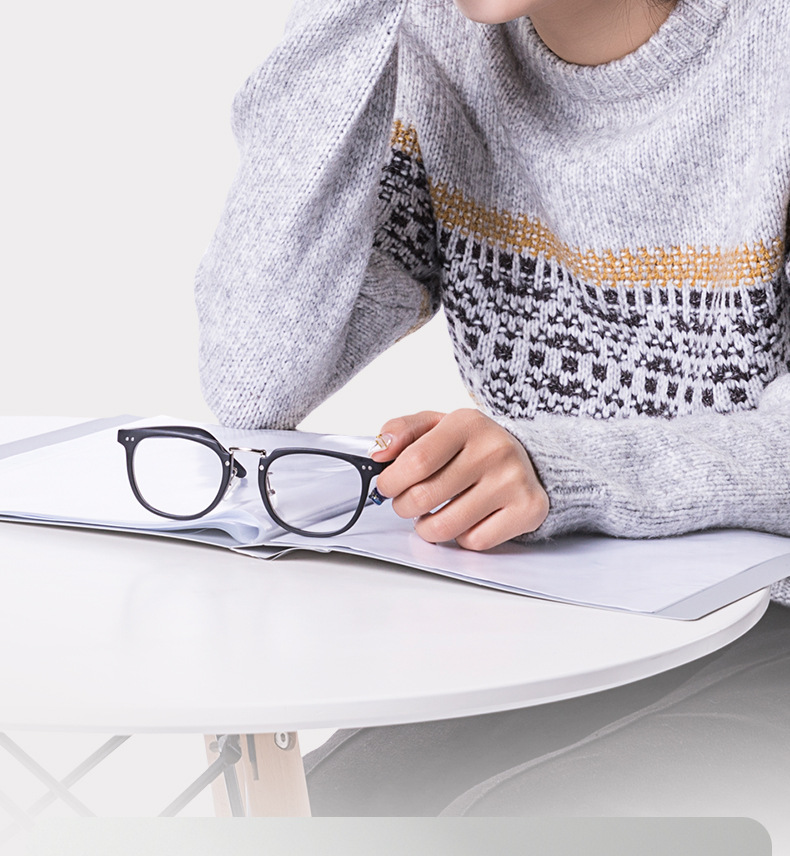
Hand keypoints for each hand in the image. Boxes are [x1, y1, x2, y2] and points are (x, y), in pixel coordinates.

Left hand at [371, 409, 548, 549]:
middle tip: (407, 501)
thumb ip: (402, 431)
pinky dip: (460, 536)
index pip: (416, 461)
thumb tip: (379, 452)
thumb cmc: (473, 445)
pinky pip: (473, 541)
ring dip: (426, 526)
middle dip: (403, 506)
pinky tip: (464, 519)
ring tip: (430, 514)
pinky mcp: (528, 510)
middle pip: (424, 497)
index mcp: (468, 423)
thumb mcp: (437, 424)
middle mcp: (495, 450)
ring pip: (445, 527)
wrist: (528, 457)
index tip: (387, 486)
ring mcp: (513, 482)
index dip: (391, 481)